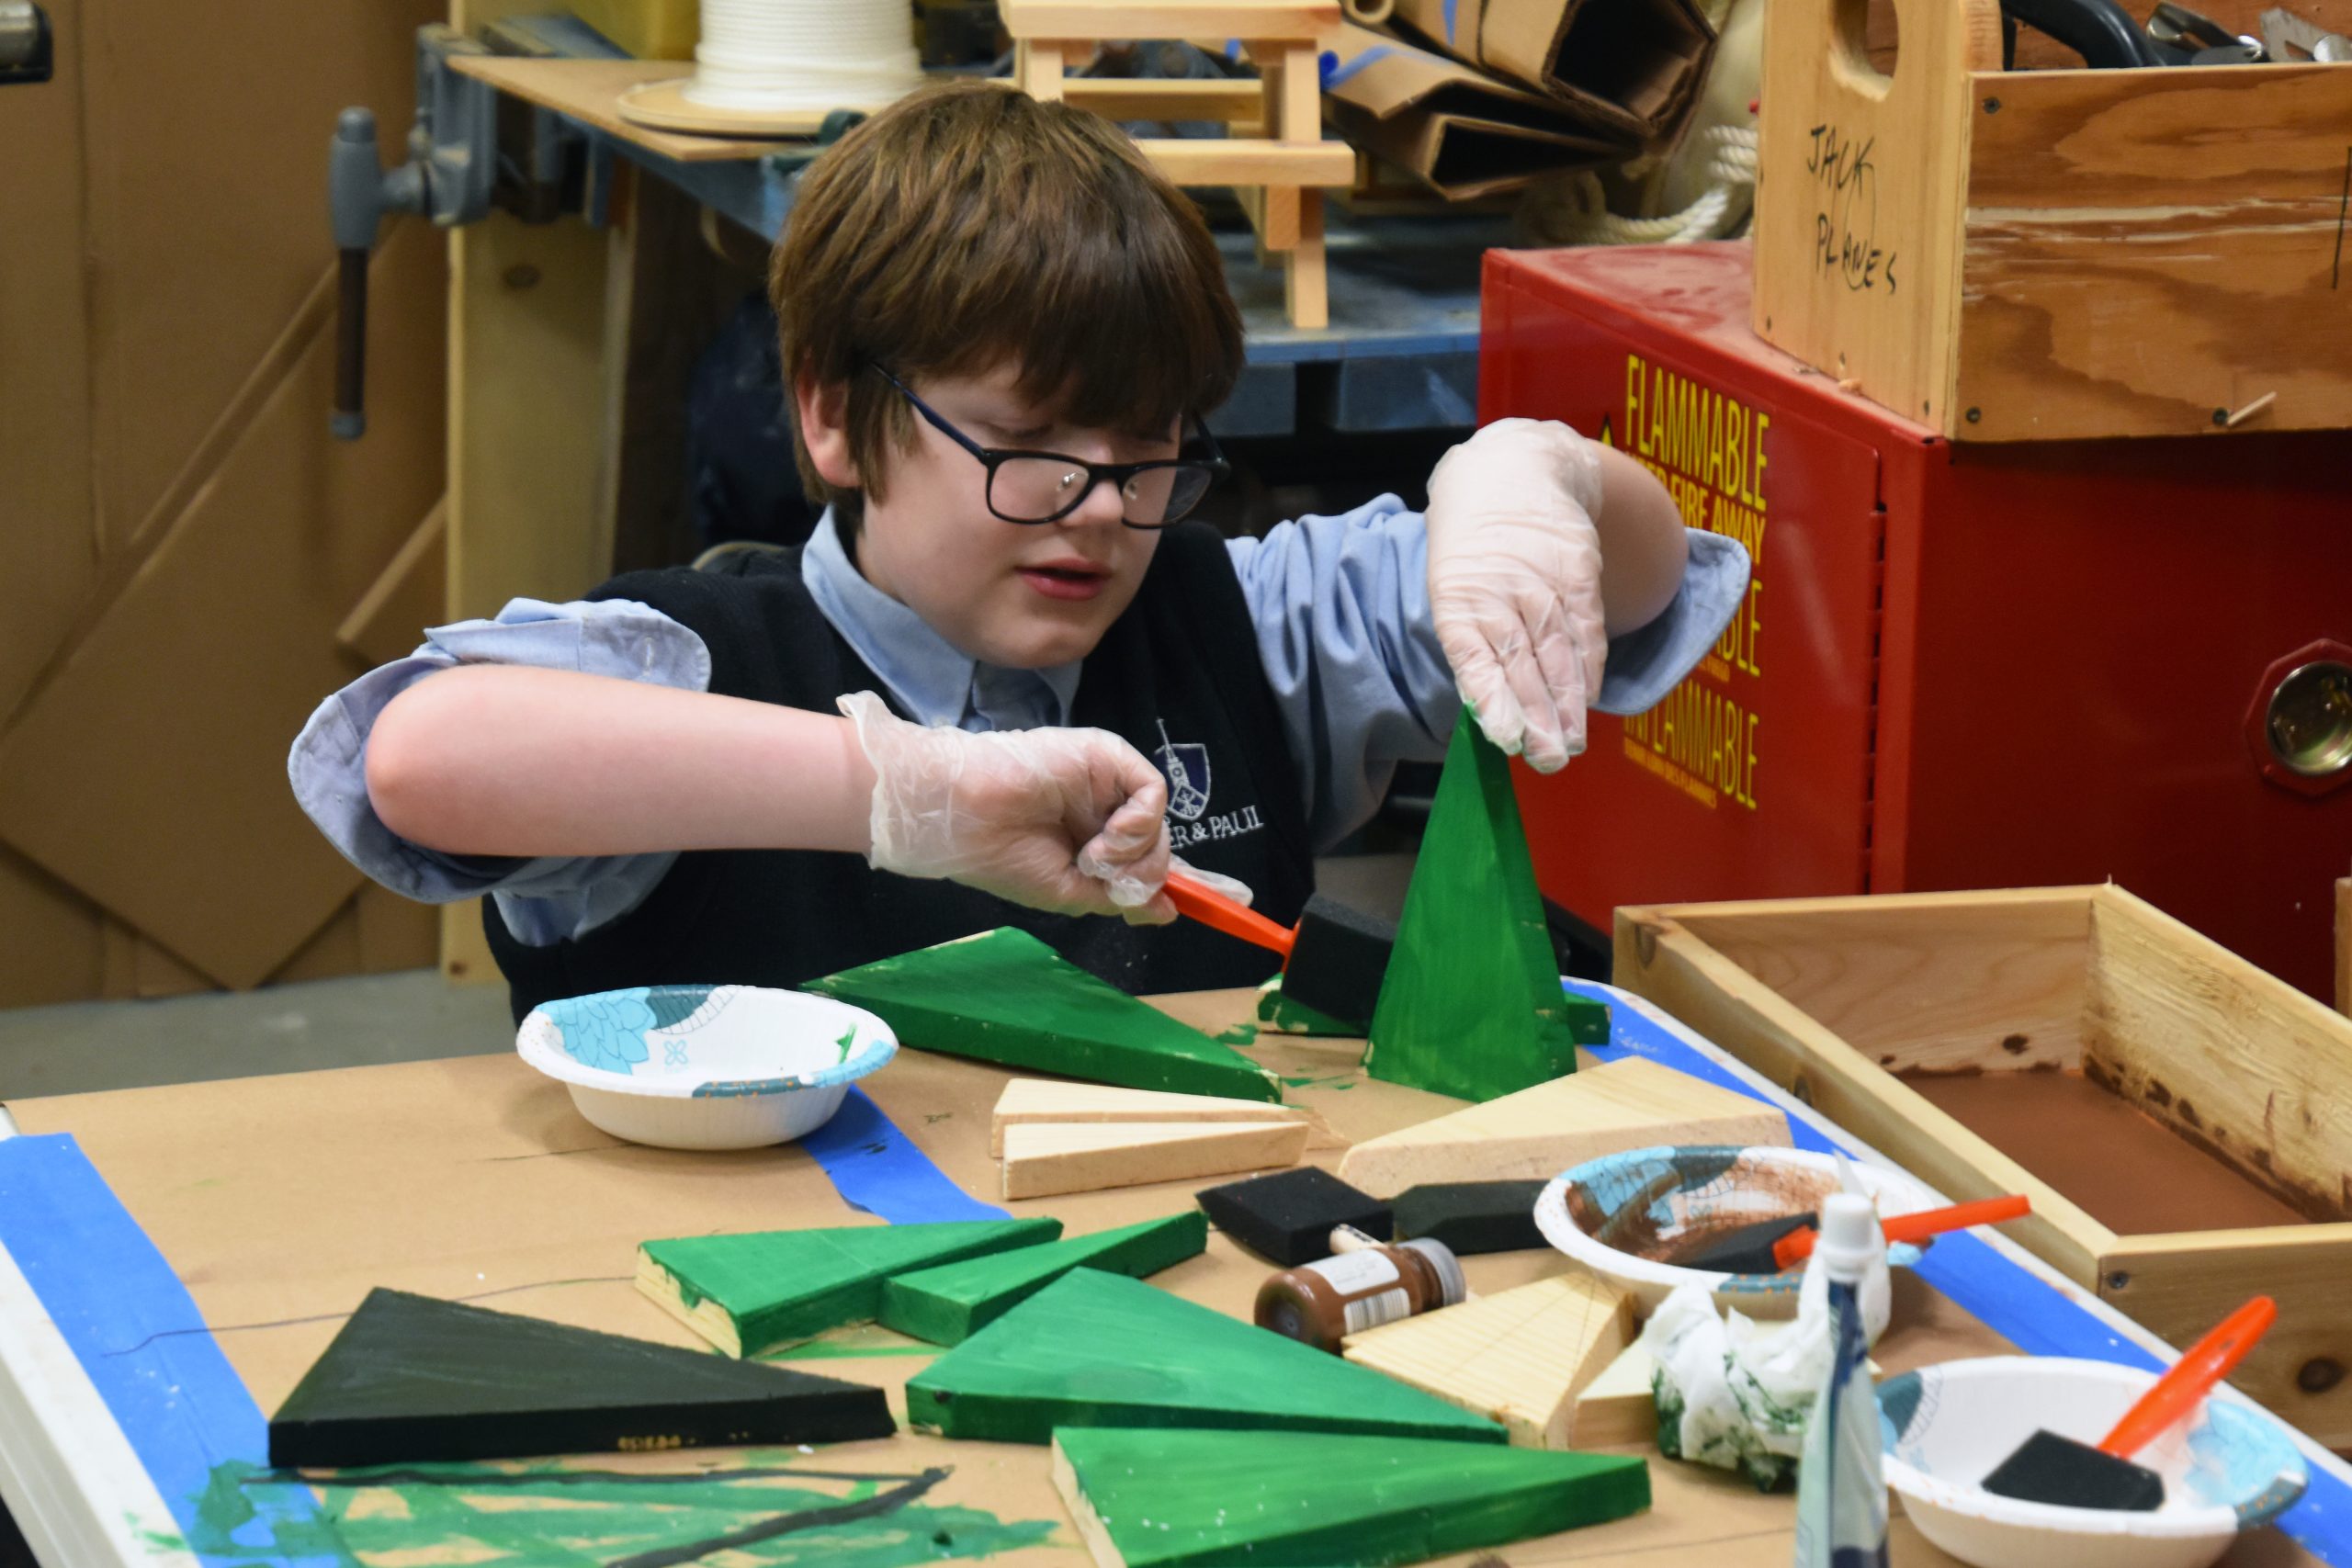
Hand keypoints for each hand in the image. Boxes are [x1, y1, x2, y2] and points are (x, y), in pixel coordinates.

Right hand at [838, 692, 1176, 922]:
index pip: (1144, 860)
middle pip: (1159, 845)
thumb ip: (1121, 897)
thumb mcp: (1070, 893)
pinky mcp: (1107, 756)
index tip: (1183, 904)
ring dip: (1133, 853)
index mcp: (1091, 841)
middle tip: (1102, 879)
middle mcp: (1104, 810)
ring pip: (1159, 823)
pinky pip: (1153, 791)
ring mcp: (1107, 783)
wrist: (965, 818)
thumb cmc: (1004, 859)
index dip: (1161, 882)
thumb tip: (1169, 913)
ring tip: (1090, 857)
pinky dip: (1139, 823)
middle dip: (1142, 874)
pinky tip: (1108, 837)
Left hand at [1423, 418, 1607, 771]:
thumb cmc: (1473, 547)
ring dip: (1566, 703)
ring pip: (1558, 651)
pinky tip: (1588, 698)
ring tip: (1571, 743)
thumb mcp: (1454, 586)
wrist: (1512, 471)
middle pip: (1522, 664)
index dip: (1494, 700)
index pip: (1476, 658)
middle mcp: (1500, 591)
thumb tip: (1492, 706)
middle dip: (1537, 717)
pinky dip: (1588, 666)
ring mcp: (1542, 580)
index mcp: (1457, 598)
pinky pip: (1585, 627)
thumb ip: (1472, 643)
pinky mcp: (1577, 571)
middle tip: (1549, 759)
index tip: (1509, 739)